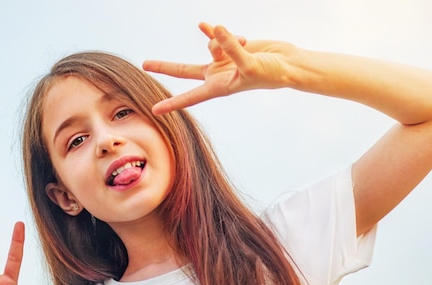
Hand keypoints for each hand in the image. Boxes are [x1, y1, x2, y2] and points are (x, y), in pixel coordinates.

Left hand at [143, 22, 298, 113]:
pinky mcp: (230, 45)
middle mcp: (216, 75)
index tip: (154, 110)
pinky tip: (203, 26)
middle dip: (164, 66)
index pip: (190, 97)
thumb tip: (215, 30)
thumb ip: (231, 48)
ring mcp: (222, 60)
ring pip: (210, 46)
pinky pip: (215, 35)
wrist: (287, 64)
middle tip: (144, 64)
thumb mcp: (249, 64)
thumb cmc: (271, 73)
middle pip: (183, 70)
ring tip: (244, 44)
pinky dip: (212, 31)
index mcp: (218, 87)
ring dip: (224, 42)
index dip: (172, 103)